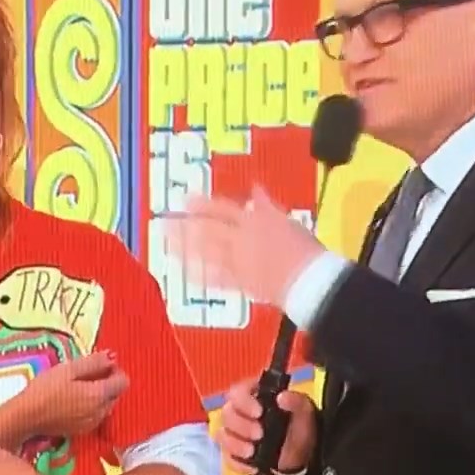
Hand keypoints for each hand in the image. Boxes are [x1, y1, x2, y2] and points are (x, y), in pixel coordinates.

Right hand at [12, 351, 128, 438]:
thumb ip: (94, 362)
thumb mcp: (68, 369)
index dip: (115, 370)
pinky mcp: (83, 430)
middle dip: (107, 383)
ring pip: (107, 405)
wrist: (27, 417)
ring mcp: (93, 423)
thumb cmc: (45, 389)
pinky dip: (91, 407)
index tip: (99, 366)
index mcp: (99, 394)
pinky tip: (73, 402)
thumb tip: (113, 357)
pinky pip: (96, 415)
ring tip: (77, 388)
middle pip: (116, 394)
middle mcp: (101, 411)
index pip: (123, 381)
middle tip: (85, 375)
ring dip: (100, 395)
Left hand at [169, 184, 326, 308]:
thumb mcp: (287, 220)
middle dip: (184, 227)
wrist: (311, 279)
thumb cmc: (305, 249)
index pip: (223, 210)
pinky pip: (217, 278)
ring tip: (168, 244)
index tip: (185, 200)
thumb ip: (266, 206)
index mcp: (255, 222)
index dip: (202, 204)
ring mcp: (239, 262)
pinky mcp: (241, 283)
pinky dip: (202, 275)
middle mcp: (242, 241)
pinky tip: (186, 273)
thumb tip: (256, 191)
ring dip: (185, 248)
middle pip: (208, 231)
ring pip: (207, 253)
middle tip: (163, 224)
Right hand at [217, 378, 317, 474]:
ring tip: (252, 452)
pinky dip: (239, 463)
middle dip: (241, 425)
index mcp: (254, 396)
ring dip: (235, 444)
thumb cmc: (299, 426)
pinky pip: (228, 458)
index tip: (258, 412)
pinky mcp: (235, 454)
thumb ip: (297, 401)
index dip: (243, 401)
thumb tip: (282, 397)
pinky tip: (253, 466)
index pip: (237, 392)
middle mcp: (240, 412)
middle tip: (259, 434)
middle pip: (227, 414)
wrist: (303, 453)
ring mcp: (235, 434)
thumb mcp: (305, 411)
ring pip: (222, 435)